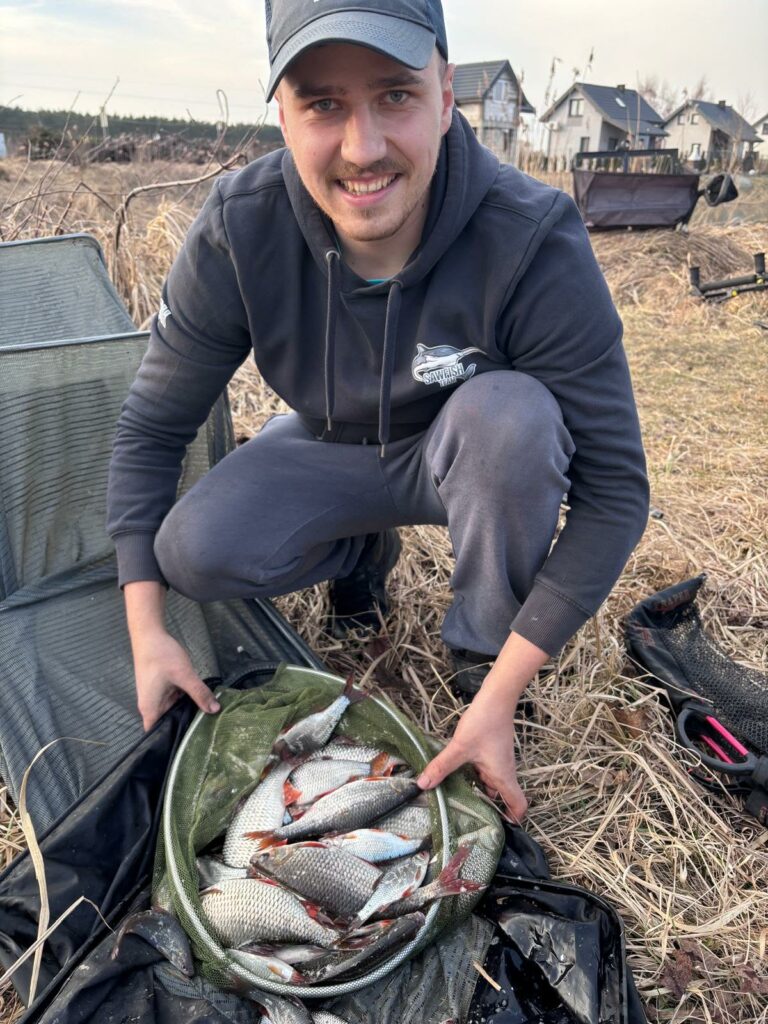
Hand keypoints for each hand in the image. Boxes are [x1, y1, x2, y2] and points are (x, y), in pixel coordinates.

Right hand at [133, 630, 219, 731]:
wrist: (150, 634)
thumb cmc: (161, 656)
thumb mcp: (184, 675)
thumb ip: (199, 693)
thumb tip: (215, 710)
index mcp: (151, 709)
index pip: (158, 735)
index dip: (172, 740)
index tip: (191, 744)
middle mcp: (151, 706)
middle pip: (168, 722)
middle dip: (185, 725)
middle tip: (207, 733)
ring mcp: (156, 696)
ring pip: (173, 709)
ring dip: (186, 711)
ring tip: (208, 720)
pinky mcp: (162, 687)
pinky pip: (174, 699)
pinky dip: (185, 700)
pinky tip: (201, 701)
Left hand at [417, 687, 527, 821]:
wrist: (496, 698)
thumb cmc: (484, 723)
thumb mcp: (460, 748)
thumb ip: (442, 766)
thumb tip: (423, 785)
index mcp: (503, 776)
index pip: (518, 804)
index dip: (513, 819)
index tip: (499, 827)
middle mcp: (504, 771)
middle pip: (501, 796)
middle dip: (487, 806)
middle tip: (467, 817)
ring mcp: (499, 760)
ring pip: (491, 782)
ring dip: (478, 789)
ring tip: (457, 797)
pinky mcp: (492, 750)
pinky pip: (486, 770)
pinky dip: (475, 775)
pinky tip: (457, 773)